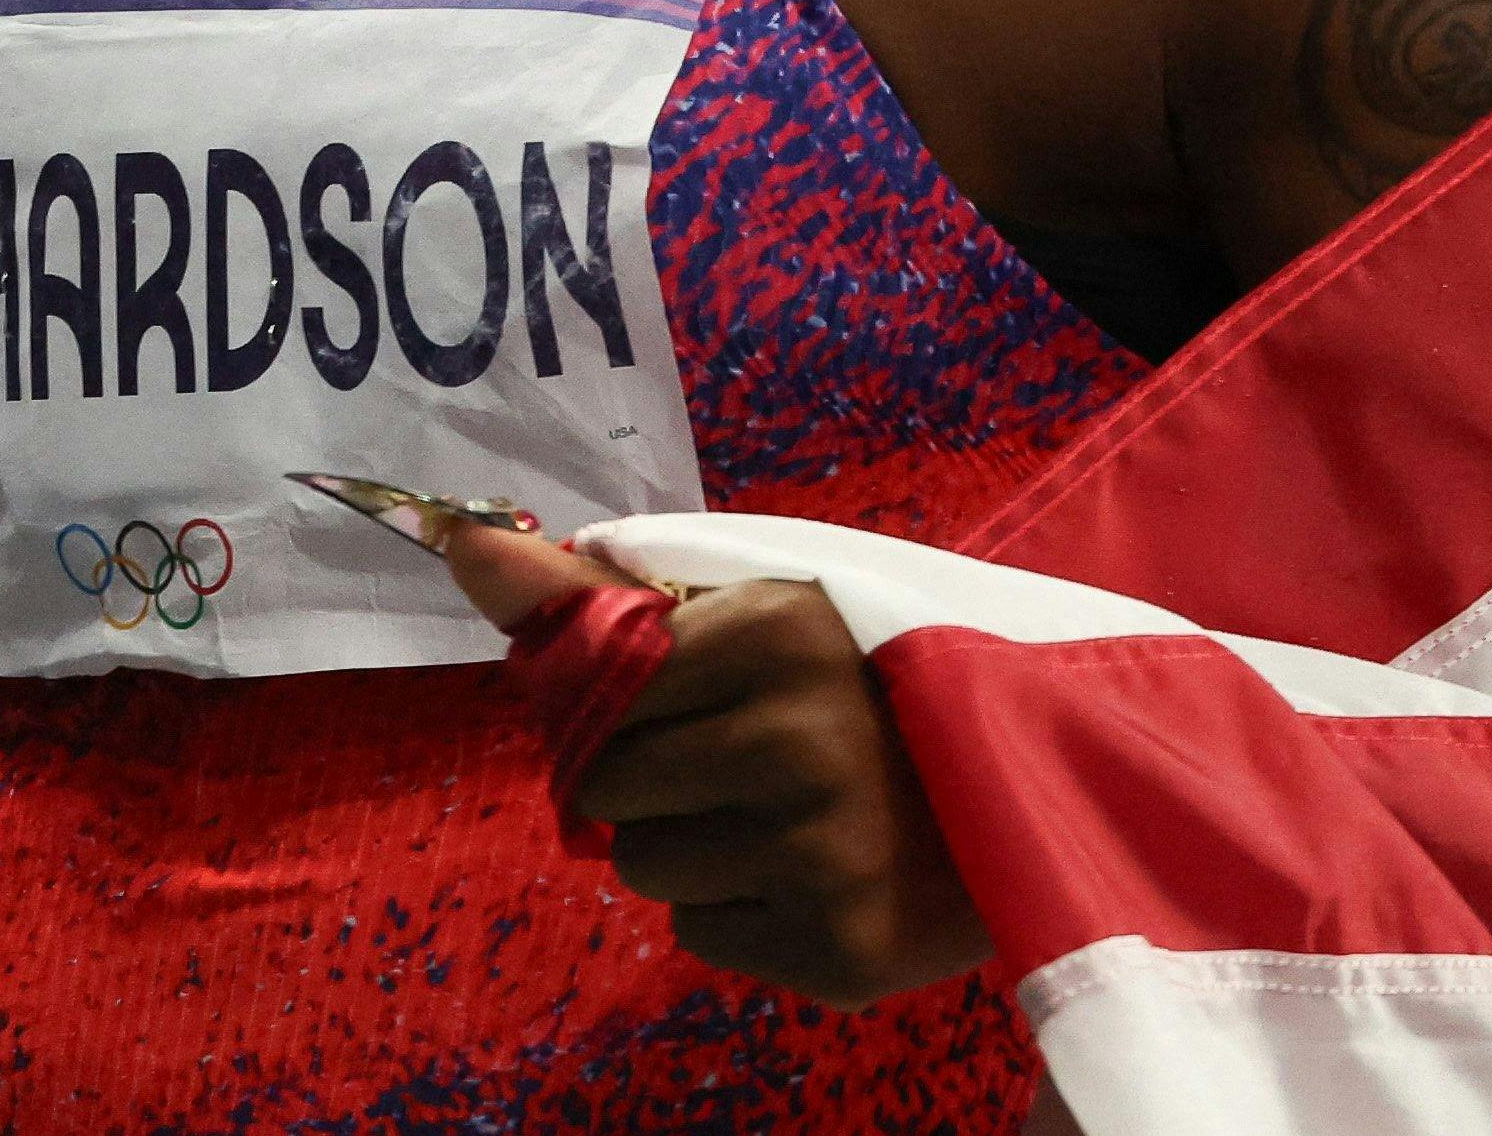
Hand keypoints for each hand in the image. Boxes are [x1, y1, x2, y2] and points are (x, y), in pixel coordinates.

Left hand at [439, 522, 992, 1009]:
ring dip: (688, 846)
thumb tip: (457, 543)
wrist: (1034, 782)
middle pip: (606, 784)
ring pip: (642, 865)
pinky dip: (737, 909)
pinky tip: (811, 872)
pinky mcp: (835, 947)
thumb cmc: (865, 685)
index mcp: (775, 629)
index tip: (693, 697)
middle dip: (652, 776)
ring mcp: (819, 852)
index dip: (626, 698)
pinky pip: (699, 933)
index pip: (594, 690)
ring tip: (783, 817)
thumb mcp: (754, 607)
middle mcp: (796, 740)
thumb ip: (601, 589)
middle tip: (742, 762)